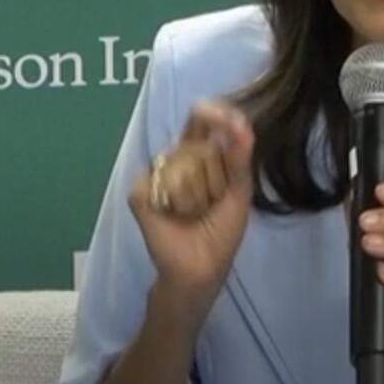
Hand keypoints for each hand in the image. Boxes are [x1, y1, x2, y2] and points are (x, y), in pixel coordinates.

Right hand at [127, 98, 256, 311]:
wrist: (200, 269)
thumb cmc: (221, 232)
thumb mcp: (238, 193)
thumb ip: (240, 158)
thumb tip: (243, 125)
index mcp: (201, 157)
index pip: (203, 125)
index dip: (214, 116)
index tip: (227, 114)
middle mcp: (176, 161)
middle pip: (192, 142)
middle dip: (212, 168)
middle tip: (213, 198)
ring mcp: (156, 176)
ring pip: (177, 162)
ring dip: (196, 192)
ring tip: (195, 212)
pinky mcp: (139, 194)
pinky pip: (158, 182)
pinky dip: (174, 203)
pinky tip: (175, 216)